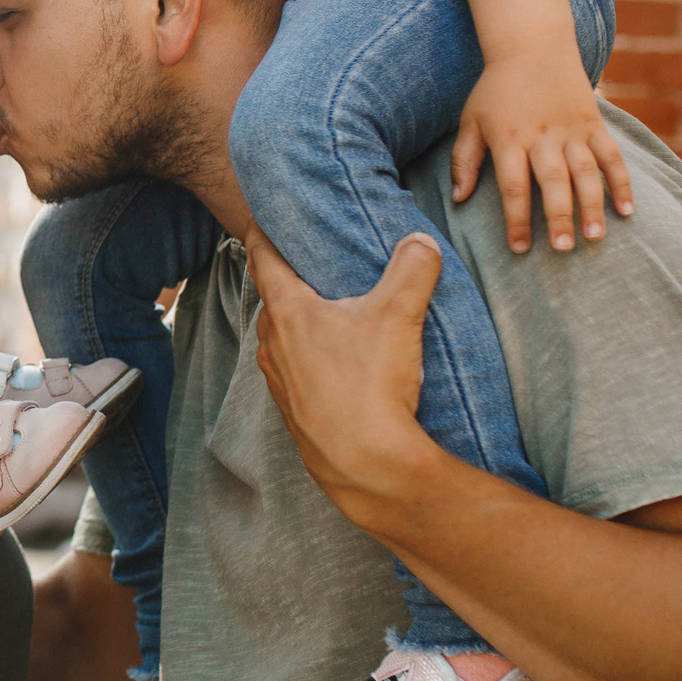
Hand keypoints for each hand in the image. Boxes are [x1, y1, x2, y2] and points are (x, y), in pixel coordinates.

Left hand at [249, 231, 447, 533]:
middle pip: (273, 298)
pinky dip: (309, 358)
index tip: (262, 215)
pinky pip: (294, 371)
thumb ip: (412, 270)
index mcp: (286, 311)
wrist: (366, 465)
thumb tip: (420, 242)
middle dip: (289, 279)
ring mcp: (279, 380)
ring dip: (299, 323)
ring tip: (330, 313)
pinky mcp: (294, 411)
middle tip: (312, 263)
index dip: (261, 231)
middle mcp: (271, 343)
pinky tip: (338, 364)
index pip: (261, 256)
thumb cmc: (371, 386)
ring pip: (282, 337)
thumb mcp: (398, 317)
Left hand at [451, 48, 634, 252]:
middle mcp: (542, 135)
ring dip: (593, 205)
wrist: (532, 46)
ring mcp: (572, 129)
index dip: (516, 219)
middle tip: (564, 249)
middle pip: (553, 181)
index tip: (519, 249)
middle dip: (559, 216)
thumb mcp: (471, 120)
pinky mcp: (594, 123)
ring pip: (586, 171)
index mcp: (509, 137)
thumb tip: (458, 200)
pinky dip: (622, 181)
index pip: (513, 186)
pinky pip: (612, 155)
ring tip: (594, 237)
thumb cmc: (496, 89)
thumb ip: (464, 160)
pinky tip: (627, 211)